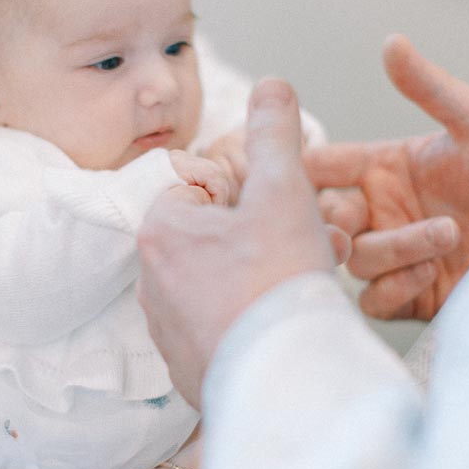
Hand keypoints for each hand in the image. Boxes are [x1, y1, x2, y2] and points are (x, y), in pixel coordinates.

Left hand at [139, 78, 335, 405]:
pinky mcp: (188, 368)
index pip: (207, 187)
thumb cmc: (279, 284)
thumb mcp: (283, 192)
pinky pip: (223, 327)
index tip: (287, 213)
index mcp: (160, 230)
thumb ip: (274, 134)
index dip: (255, 193)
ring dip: (267, 275)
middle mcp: (149, 280)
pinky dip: (254, 319)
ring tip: (310, 285)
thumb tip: (271, 85)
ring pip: (222, 282)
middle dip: (270, 235)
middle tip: (318, 246)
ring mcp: (167, 330)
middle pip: (217, 236)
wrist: (285, 384)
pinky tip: (287, 323)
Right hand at [304, 35, 468, 320]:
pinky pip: (375, 300)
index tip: (298, 170)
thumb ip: (429, 86)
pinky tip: (430, 270)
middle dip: (335, 220)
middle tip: (357, 216)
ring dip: (394, 248)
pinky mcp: (411, 294)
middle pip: (326, 220)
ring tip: (445, 234)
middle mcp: (382, 212)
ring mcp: (395, 254)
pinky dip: (395, 287)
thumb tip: (392, 42)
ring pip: (355, 260)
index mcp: (383, 169)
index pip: (321, 168)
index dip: (302, 169)